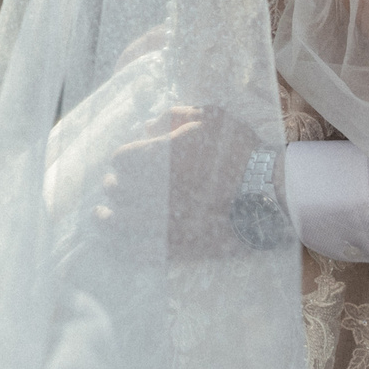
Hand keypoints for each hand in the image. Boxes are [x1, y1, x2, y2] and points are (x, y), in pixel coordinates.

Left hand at [95, 104, 269, 259]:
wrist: (268, 194)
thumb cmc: (241, 151)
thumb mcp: (211, 118)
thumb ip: (175, 116)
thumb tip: (148, 125)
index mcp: (160, 156)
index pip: (122, 159)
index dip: (125, 160)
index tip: (130, 163)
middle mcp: (154, 189)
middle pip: (117, 188)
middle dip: (117, 185)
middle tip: (119, 187)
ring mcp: (164, 220)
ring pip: (118, 222)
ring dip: (106, 217)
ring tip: (101, 215)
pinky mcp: (176, 246)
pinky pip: (137, 251)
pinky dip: (121, 246)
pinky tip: (114, 243)